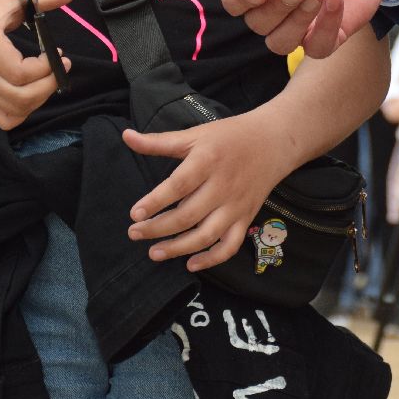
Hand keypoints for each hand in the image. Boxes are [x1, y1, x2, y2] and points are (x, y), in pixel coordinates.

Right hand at [0, 0, 79, 129]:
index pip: (20, 73)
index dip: (45, 68)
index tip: (56, 52)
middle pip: (20, 98)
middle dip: (49, 86)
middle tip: (59, 67)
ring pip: (14, 112)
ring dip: (40, 99)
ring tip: (47, 78)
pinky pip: (4, 118)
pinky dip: (23, 111)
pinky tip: (31, 92)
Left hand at [122, 110, 294, 270]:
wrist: (273, 142)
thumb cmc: (229, 137)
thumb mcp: (194, 134)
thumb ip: (159, 141)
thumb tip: (126, 136)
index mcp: (208, 161)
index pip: (179, 185)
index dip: (156, 201)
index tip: (134, 214)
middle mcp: (223, 186)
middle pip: (188, 215)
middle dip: (158, 228)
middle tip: (134, 234)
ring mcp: (236, 205)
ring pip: (206, 235)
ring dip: (178, 248)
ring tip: (153, 253)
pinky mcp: (246, 218)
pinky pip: (230, 245)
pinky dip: (212, 259)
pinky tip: (190, 264)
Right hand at [221, 0, 398, 57]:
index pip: (234, 0)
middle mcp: (276, 6)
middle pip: (258, 24)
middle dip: (276, 8)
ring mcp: (301, 24)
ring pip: (281, 43)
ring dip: (296, 24)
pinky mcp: (328, 35)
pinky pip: (317, 48)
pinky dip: (326, 29)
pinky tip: (336, 3)